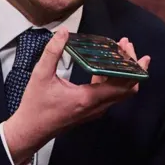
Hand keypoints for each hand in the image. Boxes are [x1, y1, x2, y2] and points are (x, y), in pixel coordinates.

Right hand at [2, 30, 149, 164]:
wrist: (30, 131)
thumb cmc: (35, 107)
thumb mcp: (40, 75)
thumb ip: (52, 52)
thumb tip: (62, 33)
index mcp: (89, 98)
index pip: (123, 84)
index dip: (134, 67)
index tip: (132, 50)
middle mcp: (97, 107)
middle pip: (128, 88)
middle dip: (133, 66)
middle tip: (127, 46)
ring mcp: (95, 110)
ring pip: (120, 92)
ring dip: (124, 72)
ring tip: (118, 51)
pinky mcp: (91, 110)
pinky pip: (109, 94)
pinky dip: (113, 79)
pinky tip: (104, 65)